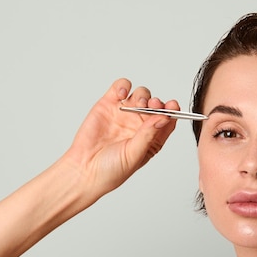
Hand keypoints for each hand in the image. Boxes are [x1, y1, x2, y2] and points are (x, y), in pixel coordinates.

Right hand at [63, 78, 178, 199]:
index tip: (173, 107)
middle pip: (156, 105)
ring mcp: (125, 113)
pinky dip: (123, 85)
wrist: (84, 170)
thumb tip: (165, 118)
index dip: (172, 111)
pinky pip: (120, 88)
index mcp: (152, 138)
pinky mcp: (108, 105)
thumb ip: (149, 135)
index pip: (168, 120)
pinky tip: (122, 94)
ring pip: (141, 94)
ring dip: (143, 95)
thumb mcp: (135, 154)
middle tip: (154, 105)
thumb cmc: (110, 170)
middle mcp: (140, 124)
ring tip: (137, 104)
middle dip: (158, 103)